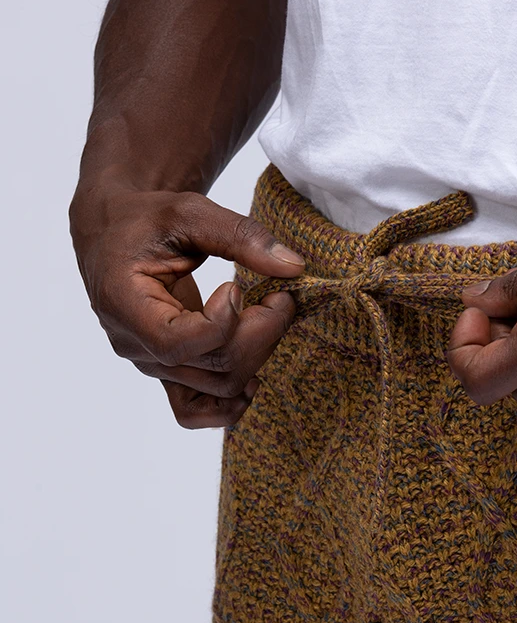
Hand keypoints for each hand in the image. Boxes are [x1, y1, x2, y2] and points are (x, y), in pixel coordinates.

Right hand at [70, 185, 305, 427]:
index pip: (179, 343)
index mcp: (123, 304)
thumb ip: (240, 236)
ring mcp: (151, 365)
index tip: (237, 287)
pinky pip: (196, 410)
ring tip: (269, 315)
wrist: (117, 235)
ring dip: (258, 355)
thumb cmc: (145, 220)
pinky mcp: (168, 373)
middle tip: (280, 296)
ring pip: (219, 387)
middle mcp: (134, 345)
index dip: (223, 323)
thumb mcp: (188, 212)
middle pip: (212, 368)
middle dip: (260, 332)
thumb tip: (293, 268)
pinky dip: (230, 403)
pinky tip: (254, 375)